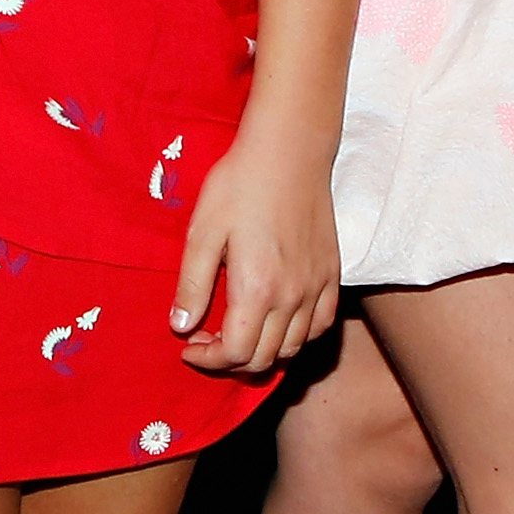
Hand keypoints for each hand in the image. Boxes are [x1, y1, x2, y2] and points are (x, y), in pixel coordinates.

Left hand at [170, 126, 340, 377]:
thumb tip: (180, 326)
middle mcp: (292, 297)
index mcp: (256, 289)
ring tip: (237, 332)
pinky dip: (297, 337)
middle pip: (264, 358)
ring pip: (293, 348)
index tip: (188, 346)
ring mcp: (317, 288)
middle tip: (205, 339)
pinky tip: (277, 322)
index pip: (236, 353)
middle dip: (230, 360)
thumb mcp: (202, 232)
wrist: (288, 152)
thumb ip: (192, 285)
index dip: (208, 360)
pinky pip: (320, 326)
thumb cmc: (239, 185)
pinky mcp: (332, 275)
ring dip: (262, 352)